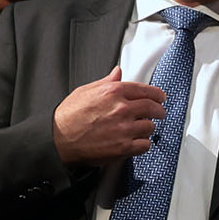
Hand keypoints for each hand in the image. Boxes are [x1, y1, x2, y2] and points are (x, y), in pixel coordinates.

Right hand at [51, 66, 166, 167]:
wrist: (57, 140)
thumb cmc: (67, 116)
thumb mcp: (85, 91)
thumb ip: (106, 82)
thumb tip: (117, 72)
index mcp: (113, 92)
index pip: (145, 90)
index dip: (157, 94)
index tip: (160, 97)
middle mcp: (121, 109)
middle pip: (153, 108)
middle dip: (159, 110)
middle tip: (159, 113)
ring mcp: (124, 129)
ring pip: (150, 127)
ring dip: (148, 128)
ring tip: (141, 129)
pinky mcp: (123, 147)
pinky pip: (145, 145)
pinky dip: (143, 144)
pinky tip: (136, 141)